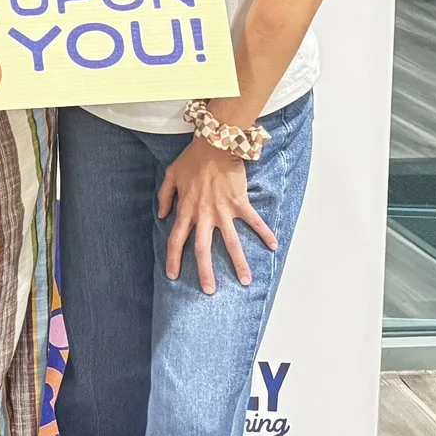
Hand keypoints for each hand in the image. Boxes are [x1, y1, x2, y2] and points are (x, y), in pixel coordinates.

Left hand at [158, 135, 277, 293]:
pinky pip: (254, 221)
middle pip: (202, 249)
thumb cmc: (192, 159)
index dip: (173, 259)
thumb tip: (162, 214)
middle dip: (205, 272)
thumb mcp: (170, 175)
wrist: (215, 144)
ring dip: (238, 262)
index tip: (173, 276)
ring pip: (231, 242)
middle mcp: (204, 215)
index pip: (176, 239)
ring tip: (245, 281)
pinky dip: (264, 233)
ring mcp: (223, 211)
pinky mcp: (240, 203)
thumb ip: (165, 197)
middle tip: (210, 291)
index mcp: (186, 210)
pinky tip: (273, 246)